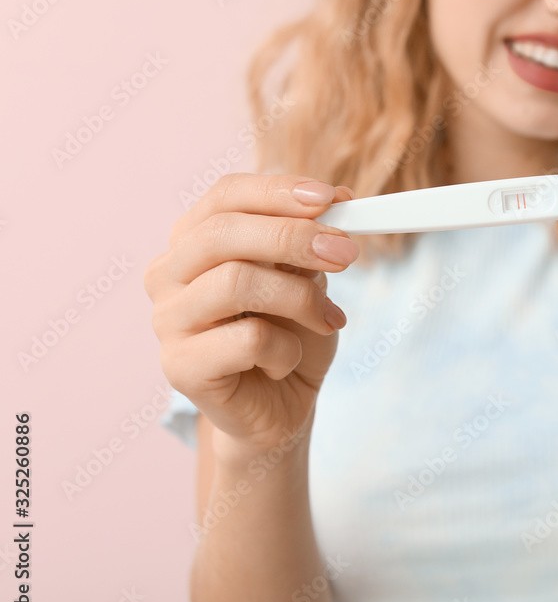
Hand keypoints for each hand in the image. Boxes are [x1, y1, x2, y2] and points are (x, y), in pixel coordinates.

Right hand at [144, 174, 358, 452]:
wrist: (279, 409)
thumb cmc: (288, 338)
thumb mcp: (305, 281)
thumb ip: (308, 242)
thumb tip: (338, 199)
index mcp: (193, 241)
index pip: (225, 195)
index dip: (277, 192)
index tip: (332, 198)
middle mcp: (168, 274)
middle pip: (224, 234)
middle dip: (294, 237)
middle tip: (346, 253)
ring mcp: (168, 320)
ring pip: (236, 282)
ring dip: (299, 298)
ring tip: (328, 321)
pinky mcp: (179, 366)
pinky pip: (247, 339)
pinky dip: (286, 349)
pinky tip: (285, 363)